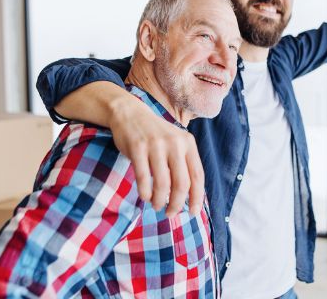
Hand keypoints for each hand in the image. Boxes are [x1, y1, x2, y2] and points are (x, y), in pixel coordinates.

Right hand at [107, 95, 204, 217]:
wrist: (129, 113)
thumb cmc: (155, 135)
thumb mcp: (175, 143)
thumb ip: (184, 164)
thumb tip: (191, 197)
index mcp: (188, 143)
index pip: (197, 176)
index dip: (197, 197)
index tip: (193, 213)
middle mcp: (175, 143)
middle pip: (181, 183)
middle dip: (177, 204)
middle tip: (170, 213)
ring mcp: (156, 144)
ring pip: (162, 183)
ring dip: (160, 200)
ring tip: (157, 206)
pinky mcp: (138, 147)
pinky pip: (143, 177)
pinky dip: (145, 192)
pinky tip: (145, 197)